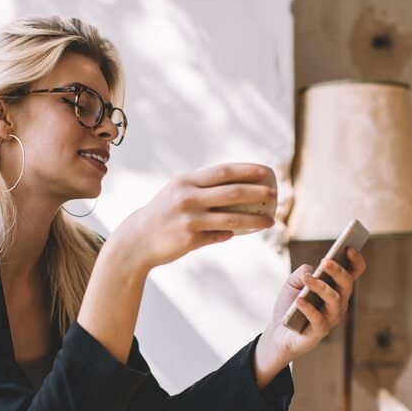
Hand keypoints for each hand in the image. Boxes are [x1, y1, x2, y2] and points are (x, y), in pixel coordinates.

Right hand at [105, 163, 275, 274]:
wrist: (136, 240)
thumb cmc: (161, 214)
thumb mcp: (176, 193)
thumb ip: (202, 189)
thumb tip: (232, 189)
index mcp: (186, 182)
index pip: (223, 172)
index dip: (247, 170)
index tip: (266, 171)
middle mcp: (188, 198)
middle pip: (232, 193)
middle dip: (257, 192)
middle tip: (275, 194)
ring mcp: (190, 219)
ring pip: (231, 219)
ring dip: (255, 220)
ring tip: (271, 221)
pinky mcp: (190, 239)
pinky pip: (219, 236)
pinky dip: (232, 234)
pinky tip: (243, 233)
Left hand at [253, 247, 366, 387]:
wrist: (277, 332)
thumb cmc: (290, 305)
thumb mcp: (292, 284)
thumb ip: (302, 273)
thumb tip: (312, 271)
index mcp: (336, 289)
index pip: (353, 273)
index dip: (355, 260)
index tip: (349, 247)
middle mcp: (338, 303)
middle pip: (347, 285)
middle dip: (338, 271)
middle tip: (325, 261)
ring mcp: (330, 318)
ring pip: (334, 300)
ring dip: (321, 288)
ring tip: (307, 279)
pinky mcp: (319, 332)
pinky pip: (319, 319)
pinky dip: (308, 308)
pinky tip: (299, 300)